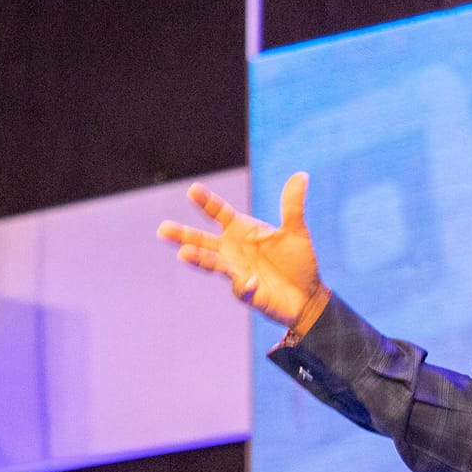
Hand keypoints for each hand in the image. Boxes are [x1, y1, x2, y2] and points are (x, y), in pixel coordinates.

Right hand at [157, 176, 322, 327]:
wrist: (309, 295)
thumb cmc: (298, 261)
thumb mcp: (296, 231)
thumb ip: (292, 206)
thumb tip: (300, 175)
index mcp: (241, 231)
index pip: (218, 213)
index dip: (206, 202)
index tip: (192, 190)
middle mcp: (233, 250)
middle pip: (202, 241)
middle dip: (183, 235)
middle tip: (162, 229)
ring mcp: (237, 272)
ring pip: (213, 264)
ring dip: (199, 259)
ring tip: (183, 254)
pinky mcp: (248, 293)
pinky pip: (243, 288)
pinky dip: (245, 285)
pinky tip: (250, 282)